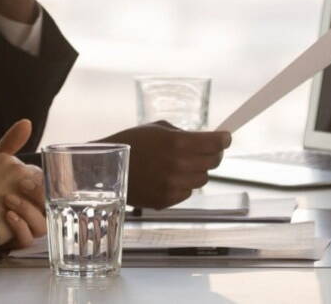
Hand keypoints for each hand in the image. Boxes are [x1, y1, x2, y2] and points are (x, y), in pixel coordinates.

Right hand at [97, 122, 232, 208]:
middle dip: (213, 154)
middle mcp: (179, 165)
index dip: (224, 139)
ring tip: (181, 164)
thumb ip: (183, 134)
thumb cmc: (130, 143)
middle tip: (207, 150)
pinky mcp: (166, 201)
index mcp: (178, 143)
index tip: (226, 137)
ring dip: (197, 170)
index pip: (216, 143)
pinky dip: (183, 185)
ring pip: (202, 179)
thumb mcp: (158, 129)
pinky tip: (168, 178)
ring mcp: (173, 185)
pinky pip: (187, 193)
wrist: (105, 169)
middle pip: (213, 162)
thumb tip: (204, 139)